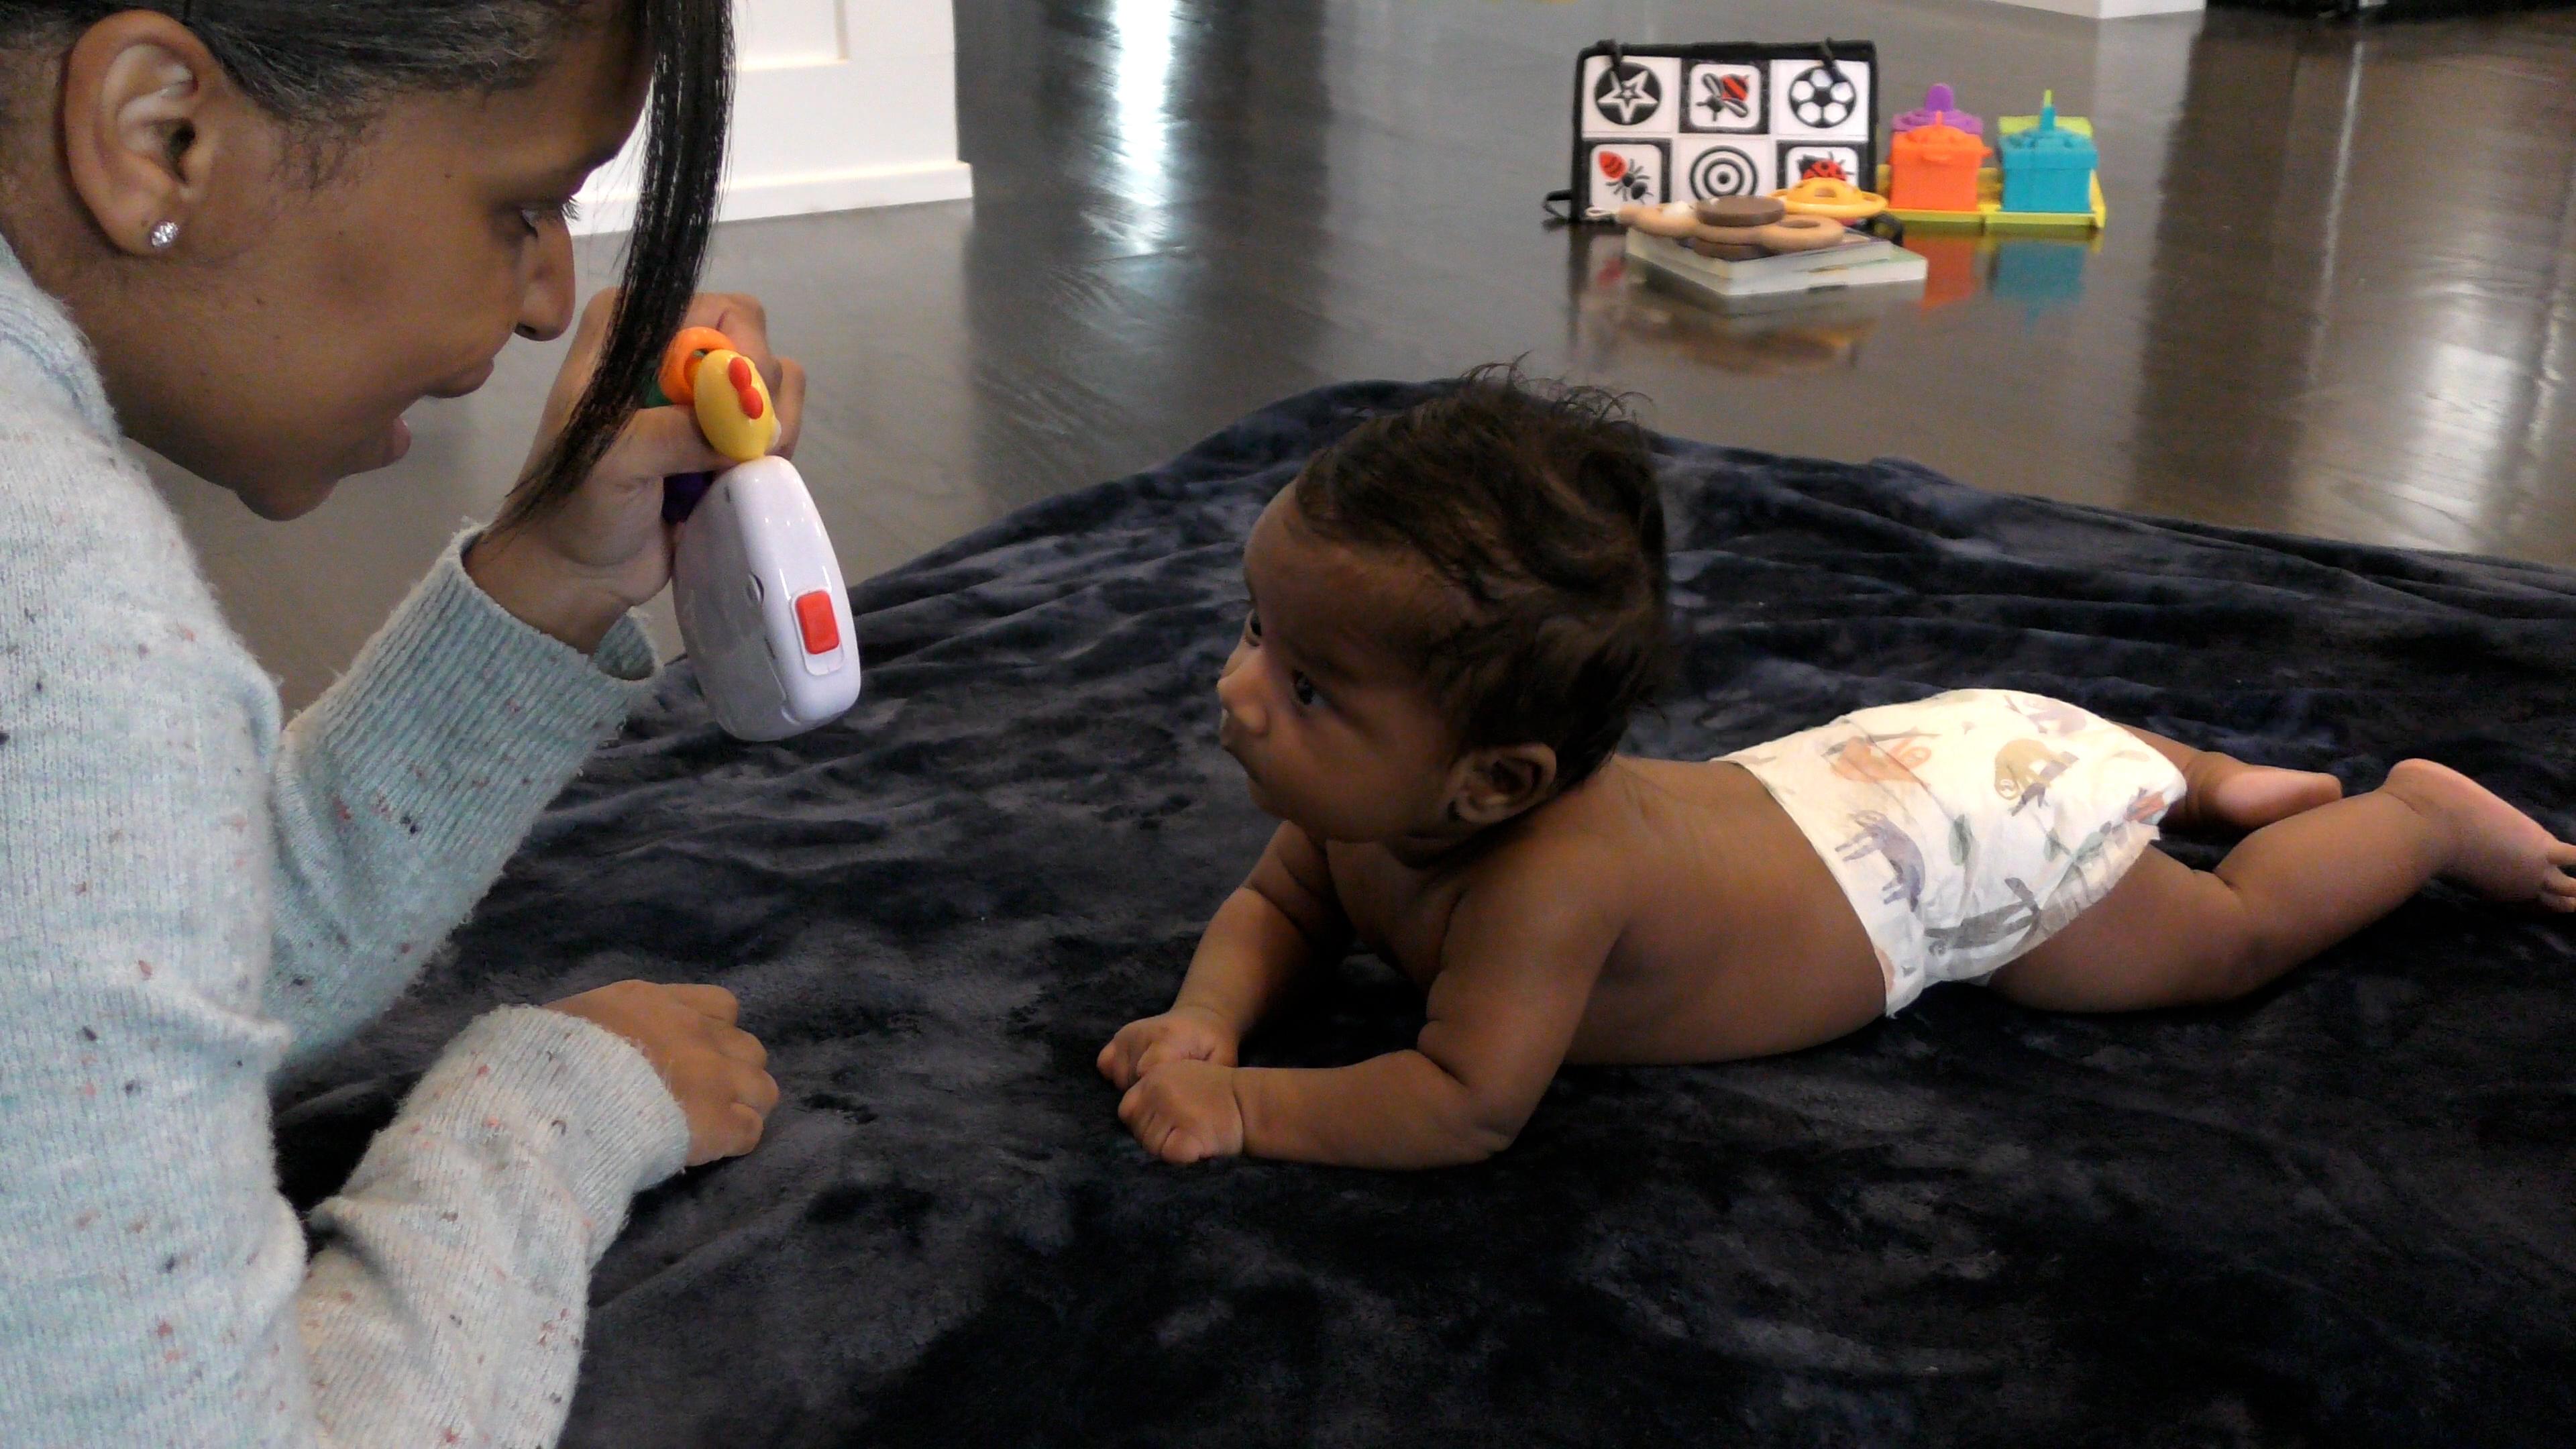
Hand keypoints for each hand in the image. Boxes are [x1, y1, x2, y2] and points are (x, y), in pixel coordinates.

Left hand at [466, 290, 808, 651]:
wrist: (574, 570)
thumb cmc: (576, 506)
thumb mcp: (612, 461)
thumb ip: (676, 431)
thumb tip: (752, 421)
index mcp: (629, 331)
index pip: (717, 310)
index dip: (738, 353)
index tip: (732, 409)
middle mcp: (670, 349)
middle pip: (756, 339)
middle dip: (759, 396)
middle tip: (738, 447)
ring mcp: (703, 392)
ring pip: (776, 382)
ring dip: (771, 429)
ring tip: (734, 470)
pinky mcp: (726, 434)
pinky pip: (777, 424)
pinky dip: (773, 452)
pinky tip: (739, 481)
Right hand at [544, 980, 779, 1166]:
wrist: (562, 1095)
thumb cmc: (550, 1058)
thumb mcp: (572, 1023)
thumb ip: (602, 1029)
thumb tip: (596, 1044)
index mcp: (658, 1004)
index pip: (721, 1006)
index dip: (714, 1033)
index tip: (693, 1056)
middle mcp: (698, 1033)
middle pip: (749, 1049)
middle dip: (734, 1072)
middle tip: (704, 1098)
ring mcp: (716, 1077)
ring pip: (764, 1090)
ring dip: (743, 1108)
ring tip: (713, 1130)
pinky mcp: (721, 1122)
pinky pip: (751, 1132)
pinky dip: (735, 1142)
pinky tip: (708, 1152)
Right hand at [1096, 1005, 1237, 1090]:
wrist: (1201, 1018)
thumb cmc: (1213, 1045)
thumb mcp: (1222, 1061)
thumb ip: (1207, 1082)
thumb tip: (1194, 1108)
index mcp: (1168, 1038)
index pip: (1146, 1074)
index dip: (1156, 1094)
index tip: (1170, 1101)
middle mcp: (1142, 1033)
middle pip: (1131, 1080)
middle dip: (1147, 1094)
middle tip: (1167, 1094)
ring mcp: (1127, 1034)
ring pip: (1118, 1077)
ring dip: (1134, 1087)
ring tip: (1157, 1084)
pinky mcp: (1118, 1037)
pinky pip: (1105, 1065)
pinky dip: (1119, 1075)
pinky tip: (1139, 1075)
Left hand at [1118, 1059, 1245, 1163]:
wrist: (1250, 1102)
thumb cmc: (1219, 1094)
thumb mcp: (1183, 1076)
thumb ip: (1155, 1091)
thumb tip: (1132, 1118)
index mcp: (1153, 1077)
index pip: (1126, 1110)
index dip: (1144, 1123)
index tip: (1167, 1125)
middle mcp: (1157, 1091)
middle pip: (1138, 1131)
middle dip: (1156, 1138)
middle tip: (1183, 1131)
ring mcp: (1171, 1110)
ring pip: (1152, 1146)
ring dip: (1170, 1148)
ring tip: (1194, 1135)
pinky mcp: (1187, 1131)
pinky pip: (1170, 1155)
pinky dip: (1184, 1156)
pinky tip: (1199, 1145)